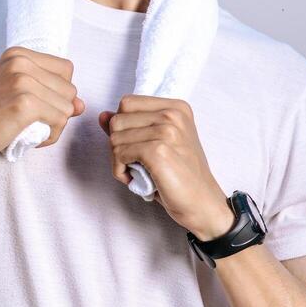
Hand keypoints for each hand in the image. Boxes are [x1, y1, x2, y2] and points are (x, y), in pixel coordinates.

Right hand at [0, 46, 85, 165]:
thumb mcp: (17, 95)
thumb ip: (50, 94)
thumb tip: (81, 105)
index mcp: (18, 54)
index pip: (66, 69)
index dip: (58, 92)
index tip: (36, 106)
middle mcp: (21, 61)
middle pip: (70, 89)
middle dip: (57, 111)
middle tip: (32, 122)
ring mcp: (22, 80)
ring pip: (67, 107)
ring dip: (54, 126)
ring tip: (30, 130)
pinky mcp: (24, 103)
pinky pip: (59, 121)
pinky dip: (50, 135)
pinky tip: (30, 138)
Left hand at [97, 94, 230, 238]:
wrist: (202, 202)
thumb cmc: (180, 175)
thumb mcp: (157, 143)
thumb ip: (130, 127)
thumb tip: (103, 115)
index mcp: (176, 107)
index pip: (127, 103)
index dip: (122, 127)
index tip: (136, 147)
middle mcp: (173, 114)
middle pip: (117, 120)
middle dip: (117, 144)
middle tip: (133, 163)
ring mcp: (166, 131)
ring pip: (115, 138)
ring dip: (118, 160)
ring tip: (136, 172)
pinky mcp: (158, 150)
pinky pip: (119, 153)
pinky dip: (120, 170)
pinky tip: (134, 179)